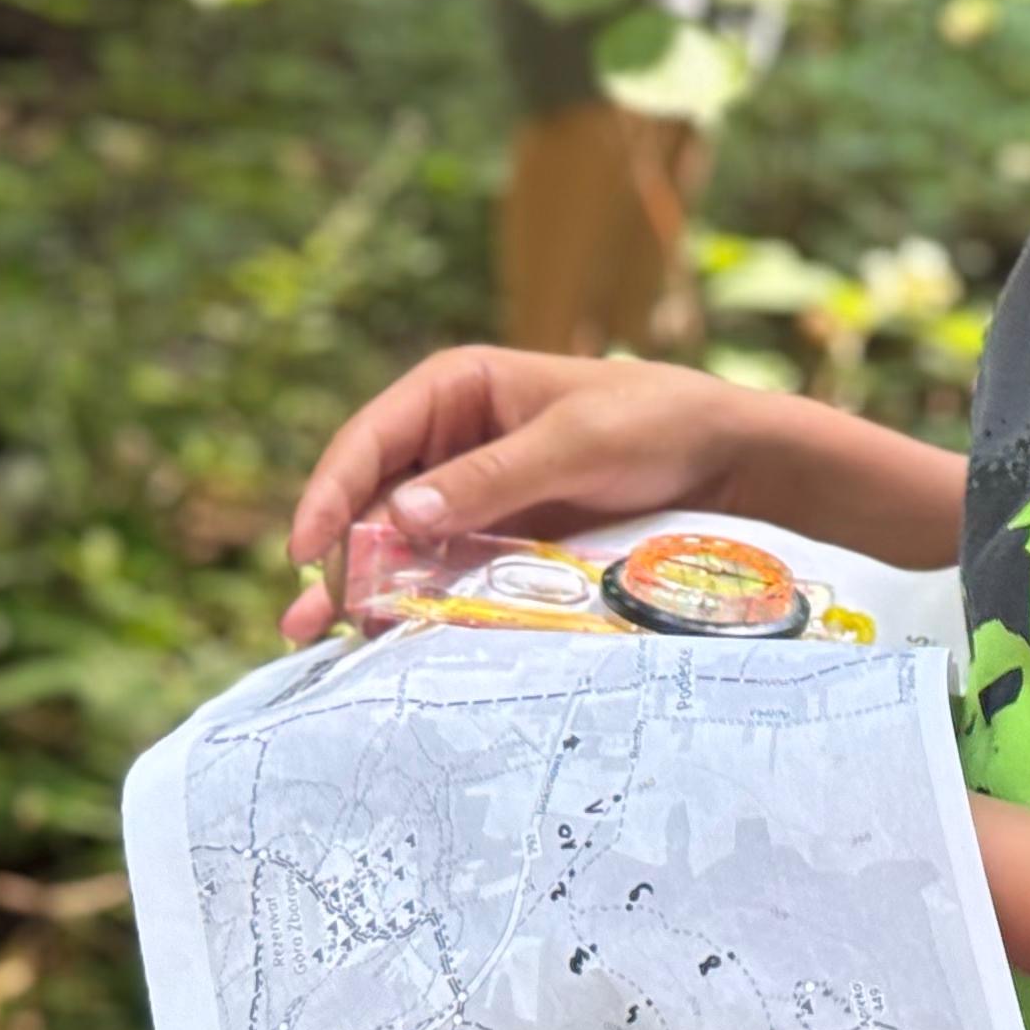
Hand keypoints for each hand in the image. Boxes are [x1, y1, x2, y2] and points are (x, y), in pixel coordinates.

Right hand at [279, 348, 734, 643]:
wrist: (725, 462)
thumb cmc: (654, 424)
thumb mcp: (576, 443)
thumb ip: (493, 478)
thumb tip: (400, 514)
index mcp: (457, 389)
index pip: (371, 438)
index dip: (330, 490)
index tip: (304, 545)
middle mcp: (451, 440)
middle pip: (372, 498)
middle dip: (337, 553)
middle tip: (307, 618)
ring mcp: (471, 494)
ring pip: (396, 542)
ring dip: (361, 586)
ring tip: (320, 639)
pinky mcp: (496, 539)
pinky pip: (439, 570)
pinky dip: (409, 601)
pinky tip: (379, 639)